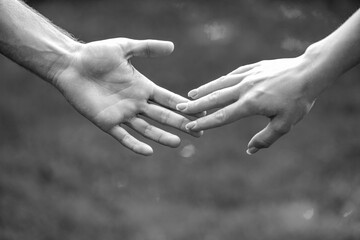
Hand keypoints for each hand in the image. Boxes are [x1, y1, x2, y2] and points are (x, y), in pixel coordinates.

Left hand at [52, 38, 201, 155]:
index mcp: (143, 87)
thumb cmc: (95, 54)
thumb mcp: (125, 48)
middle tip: (198, 132)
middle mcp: (136, 103)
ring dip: (162, 136)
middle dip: (180, 123)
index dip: (184, 105)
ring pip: (147, 129)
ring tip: (178, 142)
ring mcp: (122, 114)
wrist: (70, 64)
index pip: (168, 99)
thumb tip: (172, 46)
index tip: (201, 111)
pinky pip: (123, 136)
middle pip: (163, 116)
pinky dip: (135, 145)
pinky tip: (148, 151)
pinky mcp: (107, 122)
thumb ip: (147, 48)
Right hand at [176, 55, 324, 154]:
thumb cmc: (299, 100)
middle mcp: (245, 89)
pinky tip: (214, 83)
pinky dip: (220, 80)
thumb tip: (249, 151)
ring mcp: (248, 76)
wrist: (309, 72)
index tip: (189, 126)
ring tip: (190, 95)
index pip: (222, 116)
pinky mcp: (253, 68)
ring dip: (204, 90)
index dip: (204, 123)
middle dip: (196, 105)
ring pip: (220, 84)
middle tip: (179, 108)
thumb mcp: (285, 124)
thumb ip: (265, 138)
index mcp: (250, 104)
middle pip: (215, 98)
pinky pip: (232, 74)